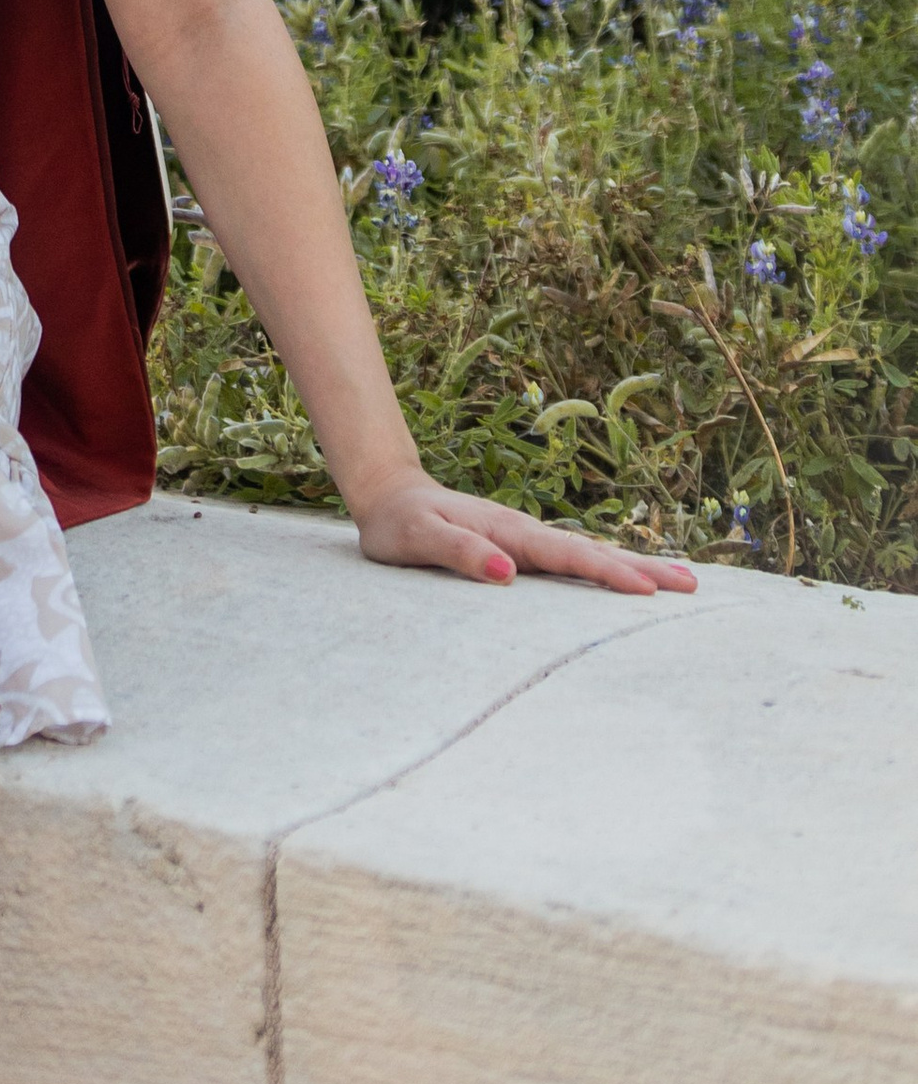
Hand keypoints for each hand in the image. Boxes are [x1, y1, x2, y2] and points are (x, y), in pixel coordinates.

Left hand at [351, 468, 698, 595]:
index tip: (648, 589)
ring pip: (588, 557)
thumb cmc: (399, 522)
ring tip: (680, 583)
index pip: (568, 556)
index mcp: (509, 533)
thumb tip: (508, 571)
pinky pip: (572, 564)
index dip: (608, 573)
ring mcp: (528, 542)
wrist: (390, 494)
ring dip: (634, 569)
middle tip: (693, 586)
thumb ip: (459, 552)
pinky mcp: (523, 551)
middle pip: (593, 554)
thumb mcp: (419, 538)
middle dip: (642, 569)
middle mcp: (527, 535)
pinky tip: (627, 583)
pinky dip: (607, 571)